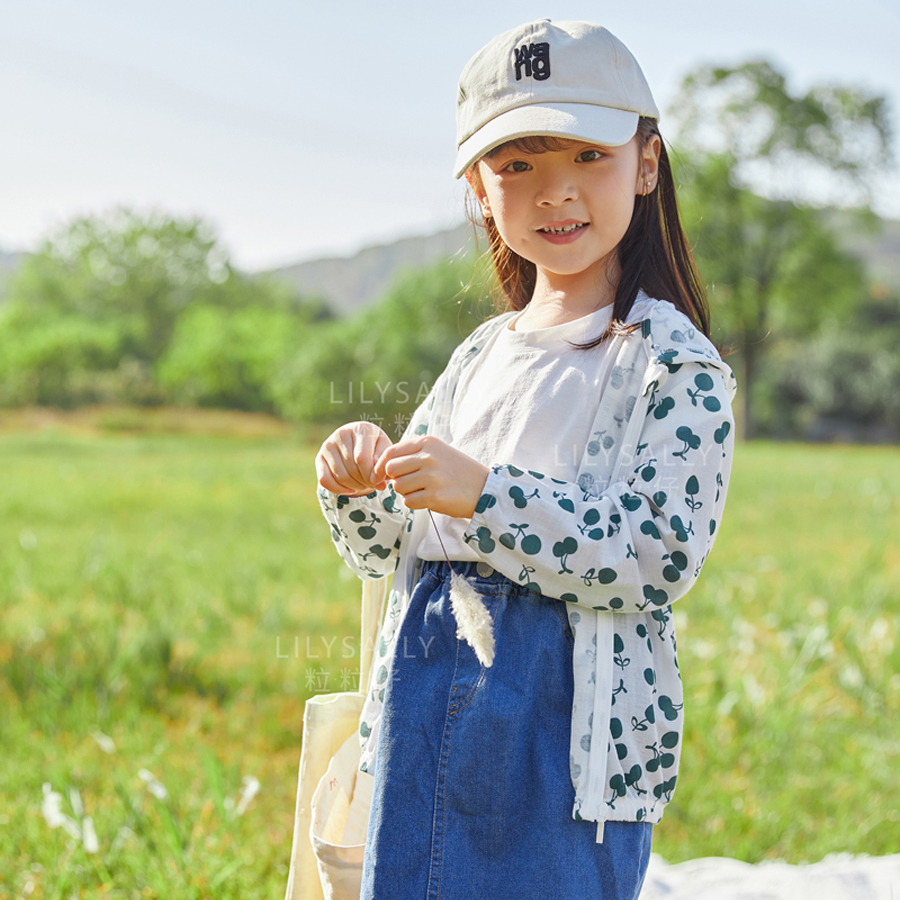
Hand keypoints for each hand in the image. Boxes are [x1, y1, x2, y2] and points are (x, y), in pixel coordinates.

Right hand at [315, 422, 393, 496]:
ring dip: (354, 487)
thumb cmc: (376, 448)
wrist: (359, 442)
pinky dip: (338, 490)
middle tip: (373, 484)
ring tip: (364, 485)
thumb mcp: (384, 452)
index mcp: (361, 429)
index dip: (371, 475)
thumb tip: (380, 482)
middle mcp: (342, 433)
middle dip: (365, 482)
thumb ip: (383, 465)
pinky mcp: (320, 456)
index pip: (362, 458)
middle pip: (352, 469)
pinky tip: (350, 490)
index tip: (380, 482)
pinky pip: (324, 480)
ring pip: (340, 476)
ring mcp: (328, 445)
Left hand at [373, 435, 488, 518]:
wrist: (485, 489)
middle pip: (392, 470)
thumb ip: (413, 455)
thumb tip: (384, 467)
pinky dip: (416, 503)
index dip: (382, 465)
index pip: (391, 452)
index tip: (382, 475)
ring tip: (425, 490)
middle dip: (396, 480)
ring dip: (407, 492)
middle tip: (410, 484)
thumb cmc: (458, 471)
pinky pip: (409, 502)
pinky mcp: (435, 497)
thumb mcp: (438, 452)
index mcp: (428, 443)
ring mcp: (431, 477)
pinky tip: (431, 499)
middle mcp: (428, 457)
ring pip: (399, 487)